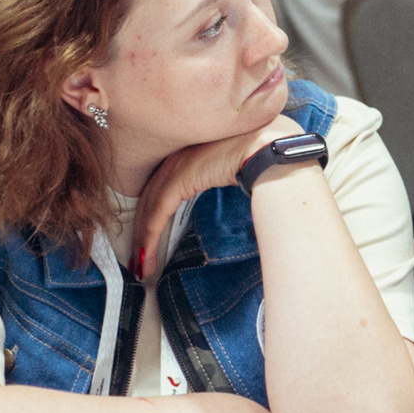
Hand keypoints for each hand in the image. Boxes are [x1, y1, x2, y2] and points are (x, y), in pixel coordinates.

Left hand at [134, 114, 302, 275]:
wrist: (274, 147)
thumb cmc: (270, 154)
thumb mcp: (244, 162)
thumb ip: (232, 172)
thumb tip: (240, 186)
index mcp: (194, 149)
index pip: (165, 184)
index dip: (155, 212)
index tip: (151, 235)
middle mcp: (180, 154)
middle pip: (152, 197)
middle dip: (144, 229)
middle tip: (139, 257)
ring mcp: (178, 164)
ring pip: (150, 208)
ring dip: (144, 240)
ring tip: (141, 265)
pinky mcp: (179, 178)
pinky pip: (157, 213)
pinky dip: (150, 237)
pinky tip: (146, 255)